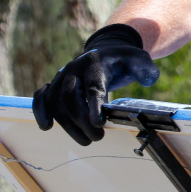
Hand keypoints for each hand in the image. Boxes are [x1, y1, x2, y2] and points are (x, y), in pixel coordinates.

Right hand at [32, 24, 159, 145]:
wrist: (105, 50)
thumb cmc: (123, 59)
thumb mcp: (138, 59)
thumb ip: (145, 68)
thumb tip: (150, 80)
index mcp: (95, 64)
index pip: (92, 87)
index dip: (93, 106)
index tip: (98, 123)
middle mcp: (74, 70)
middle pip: (70, 97)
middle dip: (81, 121)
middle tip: (97, 138)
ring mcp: (61, 77)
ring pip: (55, 102)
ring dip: (66, 124)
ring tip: (85, 140)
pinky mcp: (54, 85)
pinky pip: (41, 97)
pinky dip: (40, 111)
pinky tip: (47, 127)